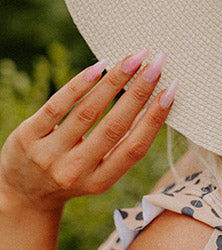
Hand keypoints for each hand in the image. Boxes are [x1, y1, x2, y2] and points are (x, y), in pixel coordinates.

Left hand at [0, 50, 177, 213]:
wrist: (23, 192)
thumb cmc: (71, 172)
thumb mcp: (97, 170)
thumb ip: (120, 144)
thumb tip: (154, 101)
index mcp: (100, 181)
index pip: (134, 148)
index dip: (155, 118)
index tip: (172, 89)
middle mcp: (74, 171)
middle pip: (114, 127)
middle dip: (139, 92)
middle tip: (157, 63)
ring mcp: (49, 155)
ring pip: (87, 112)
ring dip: (114, 81)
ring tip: (134, 58)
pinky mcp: (27, 137)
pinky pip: (58, 105)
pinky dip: (80, 84)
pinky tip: (99, 66)